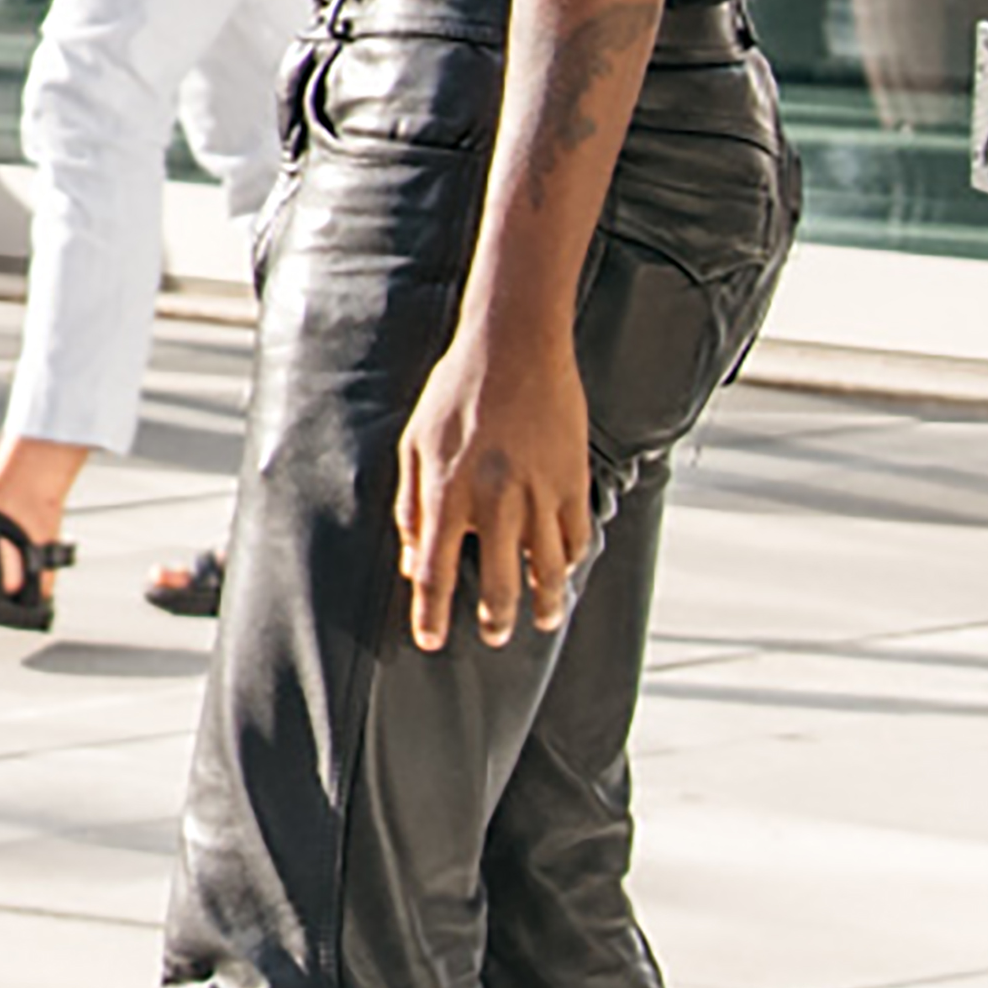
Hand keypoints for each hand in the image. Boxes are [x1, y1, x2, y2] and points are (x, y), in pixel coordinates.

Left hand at [393, 310, 597, 653]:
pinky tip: (564, 570)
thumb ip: (411, 507)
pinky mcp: (573, 479)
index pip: (436, 574)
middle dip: (497, 621)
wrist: (514, 346)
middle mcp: (495, 501)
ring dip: (545, 601)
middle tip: (496, 637)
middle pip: (500, 584)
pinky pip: (576, 535)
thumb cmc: (456, 392)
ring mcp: (540, 493)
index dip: (432, 615)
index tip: (431, 641)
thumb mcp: (414, 445)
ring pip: (548, 569)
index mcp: (448, 493)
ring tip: (542, 619)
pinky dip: (571, 560)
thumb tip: (412, 560)